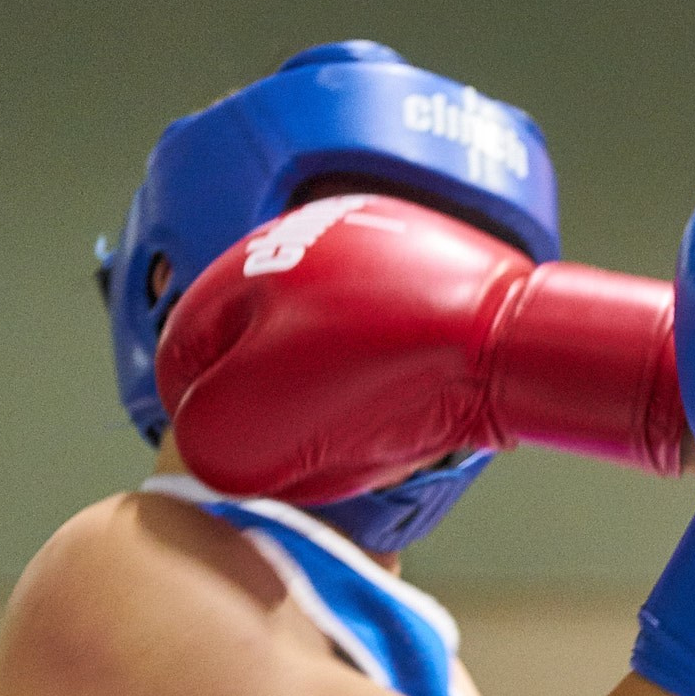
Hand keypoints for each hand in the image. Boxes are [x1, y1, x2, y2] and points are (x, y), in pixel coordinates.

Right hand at [156, 193, 682, 501]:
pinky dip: (384, 380)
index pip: (184, 348)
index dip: (197, 417)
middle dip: (271, 407)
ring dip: (327, 399)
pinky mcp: (438, 273)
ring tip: (357, 440)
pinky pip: (388, 340)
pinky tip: (405, 412)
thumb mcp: (251, 428)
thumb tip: (208, 442)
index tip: (226, 457)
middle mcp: (308, 238)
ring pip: (324, 346)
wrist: (510, 349)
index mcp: (245, 262)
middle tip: (295, 457)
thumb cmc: (381, 378)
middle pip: (258, 346)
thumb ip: (201, 438)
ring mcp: (379, 248)